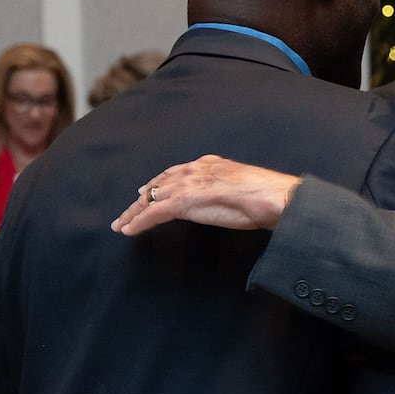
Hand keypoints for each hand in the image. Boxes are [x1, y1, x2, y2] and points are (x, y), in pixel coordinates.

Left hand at [111, 155, 300, 235]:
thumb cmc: (268, 196)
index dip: (158, 183)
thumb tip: (223, 198)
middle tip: (126, 212)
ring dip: (133, 213)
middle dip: (140, 199)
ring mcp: (188, 184)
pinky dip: (138, 222)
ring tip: (120, 224)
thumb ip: (227, 188)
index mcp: (210, 163)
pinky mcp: (184, 202)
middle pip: (158, 184)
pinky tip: (128, 230)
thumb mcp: (242, 186)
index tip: (146, 191)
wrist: (274, 197)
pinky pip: (154, 213)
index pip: (175, 173)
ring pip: (151, 199)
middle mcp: (195, 169)